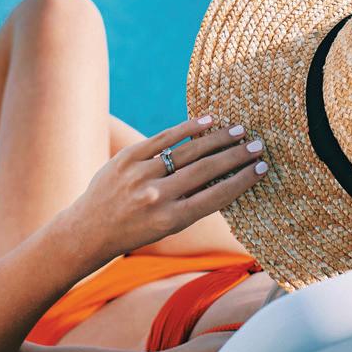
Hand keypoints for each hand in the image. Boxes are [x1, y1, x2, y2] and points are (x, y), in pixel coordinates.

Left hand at [73, 117, 266, 259]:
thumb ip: (193, 202)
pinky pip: (164, 138)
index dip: (242, 181)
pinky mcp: (127, 156)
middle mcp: (157, 197)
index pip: (217, 196)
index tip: (262, 168)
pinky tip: (208, 121)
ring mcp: (141, 174)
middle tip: (258, 146)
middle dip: (236, 156)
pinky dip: (188, 128)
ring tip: (239, 131)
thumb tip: (226, 174)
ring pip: (188, 151)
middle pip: (207, 170)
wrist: (89, 229)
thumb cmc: (136, 231)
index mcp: (172, 220)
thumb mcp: (168, 226)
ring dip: (218, 139)